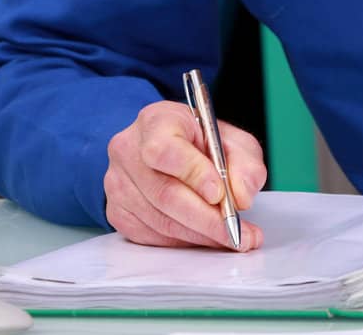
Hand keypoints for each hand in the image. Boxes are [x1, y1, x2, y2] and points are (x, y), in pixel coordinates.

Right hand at [104, 99, 267, 249]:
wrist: (169, 147)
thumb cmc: (200, 142)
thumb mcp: (232, 141)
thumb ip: (245, 164)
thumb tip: (241, 196)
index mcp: (155, 121)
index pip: (165, 150)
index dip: (193, 174)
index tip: (220, 194)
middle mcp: (128, 150)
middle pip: (165, 193)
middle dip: (207, 219)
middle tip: (238, 233)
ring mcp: (117, 182)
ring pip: (160, 220)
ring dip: (200, 235)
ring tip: (229, 237)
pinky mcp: (117, 211)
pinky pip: (152, 236)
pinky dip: (183, 241)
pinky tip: (203, 236)